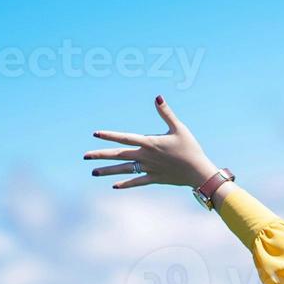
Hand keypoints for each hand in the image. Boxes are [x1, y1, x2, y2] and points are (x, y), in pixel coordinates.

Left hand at [86, 96, 218, 189]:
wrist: (198, 172)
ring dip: (108, 171)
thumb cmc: (190, 148)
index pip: (125, 137)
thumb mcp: (179, 128)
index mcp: (149, 143)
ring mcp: (149, 169)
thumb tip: (157, 97)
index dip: (109, 135)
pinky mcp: (154, 179)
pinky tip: (114, 185)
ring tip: (93, 172)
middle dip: (101, 155)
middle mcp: (146, 156)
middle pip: (118, 155)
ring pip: (124, 170)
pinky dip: (126, 183)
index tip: (95, 133)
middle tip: (85, 156)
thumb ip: (166, 113)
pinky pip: (137, 181)